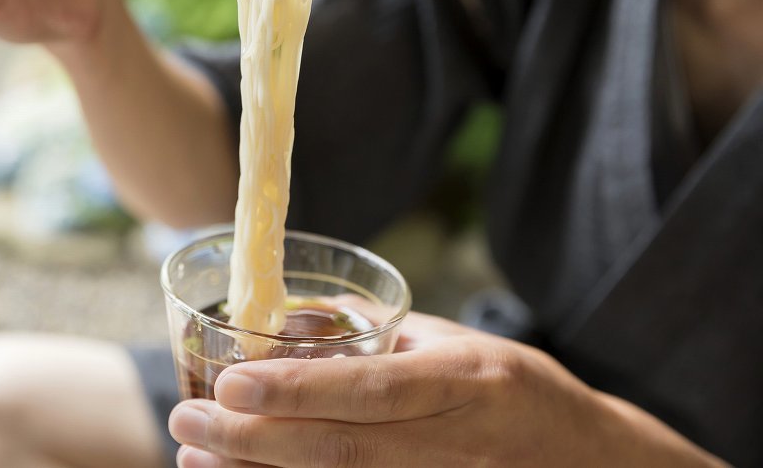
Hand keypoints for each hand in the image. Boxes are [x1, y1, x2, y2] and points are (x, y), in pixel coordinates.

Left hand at [169, 310, 724, 466]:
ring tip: (197, 457)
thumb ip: (378, 336)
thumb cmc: (513, 387)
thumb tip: (293, 323)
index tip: (231, 382)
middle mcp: (454, 441)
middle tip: (187, 420)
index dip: (297, 392)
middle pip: (341, 451)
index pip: (368, 390)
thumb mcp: (454, 341)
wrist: (589, 459)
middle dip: (254, 439)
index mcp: (462, 381)